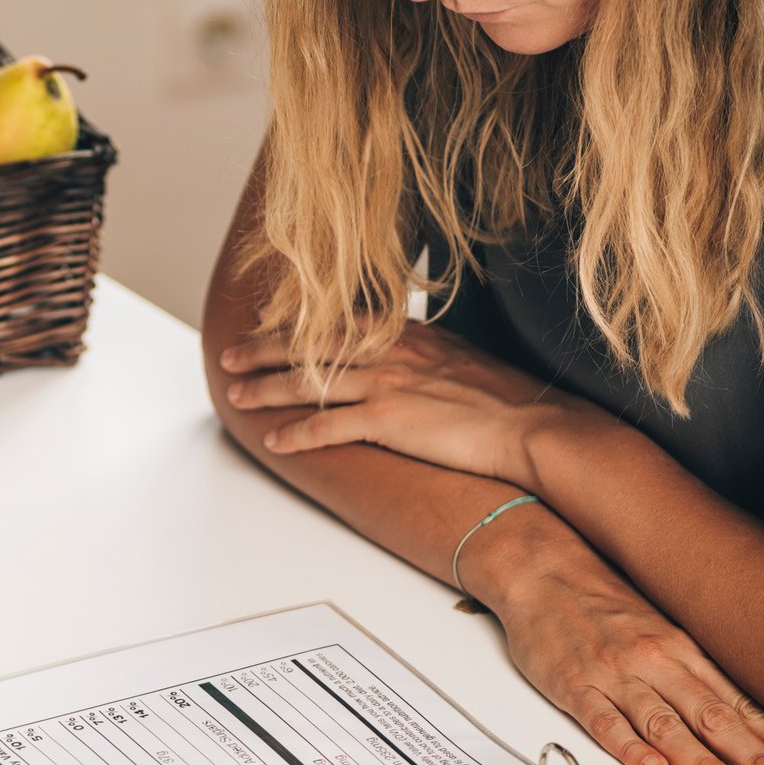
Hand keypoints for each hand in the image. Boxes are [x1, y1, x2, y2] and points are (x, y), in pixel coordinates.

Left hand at [218, 323, 606, 487]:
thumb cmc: (504, 399)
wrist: (534, 425)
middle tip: (230, 357)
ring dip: (266, 390)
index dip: (295, 326)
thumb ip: (422, 351)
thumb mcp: (458, 357)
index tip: (266, 327)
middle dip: (263, 350)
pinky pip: (328, 427)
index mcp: (407, 333)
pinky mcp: (389, 420)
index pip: (337, 323)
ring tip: (236, 397)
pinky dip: (297, 434)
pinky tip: (274, 441)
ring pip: (308, 383)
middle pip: (310, 346)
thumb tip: (404, 355)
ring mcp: (388, 384)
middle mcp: (391, 352)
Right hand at [481, 529, 763, 764]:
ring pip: (663, 723)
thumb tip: (744, 712)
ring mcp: (613, 674)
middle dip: (753, 757)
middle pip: (711, 716)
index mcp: (680, 649)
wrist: (540, 568)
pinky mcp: (571, 684)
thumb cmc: (599, 599)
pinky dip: (628, 746)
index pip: (738, 702)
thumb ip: (696, 669)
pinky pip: (602, 720)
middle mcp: (653, 661)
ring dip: (700, 759)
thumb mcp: (660, 625)